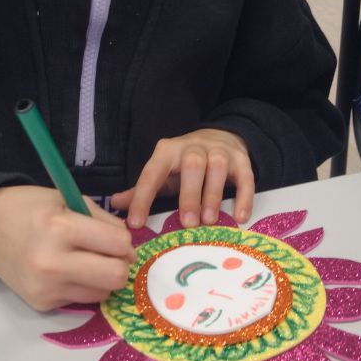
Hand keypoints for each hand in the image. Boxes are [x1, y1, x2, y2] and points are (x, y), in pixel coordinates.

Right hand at [0, 186, 134, 311]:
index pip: (118, 244)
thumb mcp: (66, 199)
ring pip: (102, 293)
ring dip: (102, 278)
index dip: (124, 240)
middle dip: (120, 264)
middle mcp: (53, 263)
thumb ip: (102, 220)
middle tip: (111, 254)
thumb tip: (128, 245)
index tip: (115, 237)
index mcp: (60, 228)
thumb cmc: (29, 208)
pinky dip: (81, 286)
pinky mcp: (41, 304)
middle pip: (115, 276)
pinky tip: (65, 271)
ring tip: (85, 261)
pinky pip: (81, 300)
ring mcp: (46, 288)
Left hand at [109, 128, 253, 229]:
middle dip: (189, 194)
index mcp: (167, 152)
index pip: (152, 173)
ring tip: (209, 221)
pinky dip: (244, 197)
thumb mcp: (162, 172)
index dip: (142, 198)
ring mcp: (219, 152)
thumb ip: (141, 189)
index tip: (135, 224)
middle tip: (187, 223)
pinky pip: (245, 177)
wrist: (220, 136)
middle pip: (192, 165)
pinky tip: (240, 218)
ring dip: (213, 195)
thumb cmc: (184, 163)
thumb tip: (115, 203)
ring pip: (217, 168)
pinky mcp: (241, 160)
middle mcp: (193, 148)